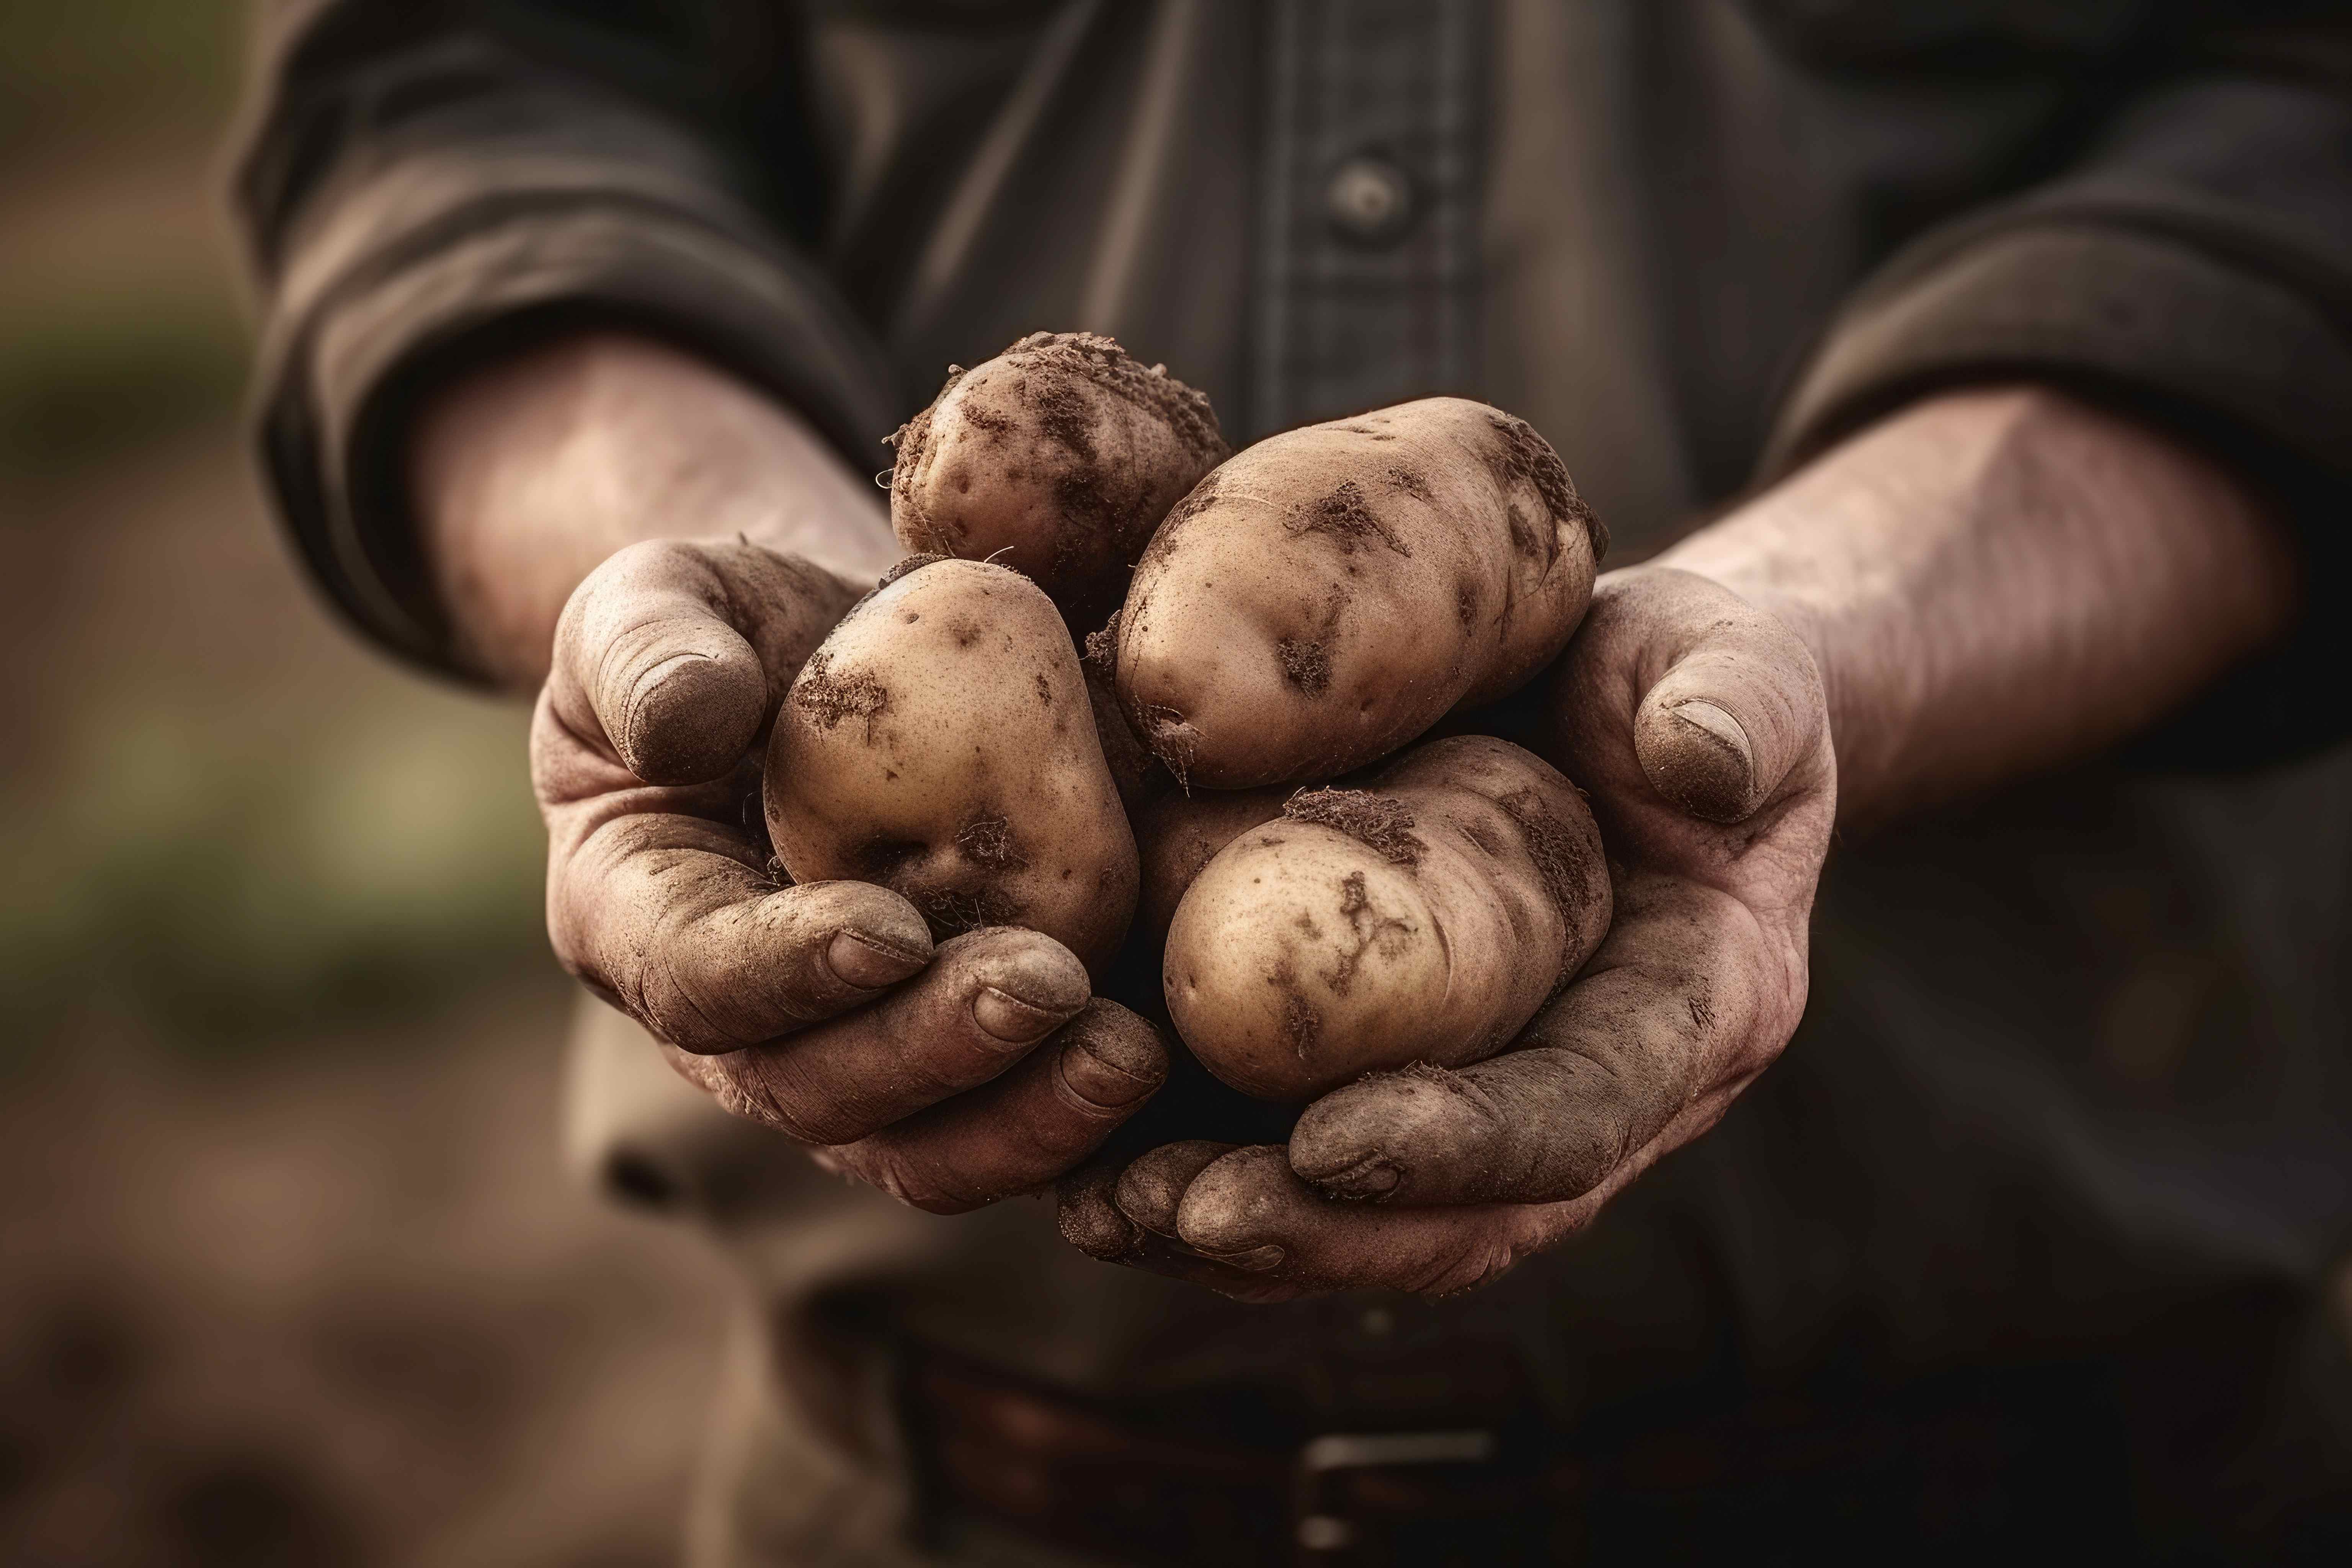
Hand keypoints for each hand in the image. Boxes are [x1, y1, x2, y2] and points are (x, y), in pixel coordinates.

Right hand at [533, 537, 1175, 1216]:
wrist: (831, 657)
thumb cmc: (722, 626)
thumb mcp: (652, 603)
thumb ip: (646, 656)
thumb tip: (682, 727)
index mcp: (637, 921)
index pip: (698, 980)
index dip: (787, 971)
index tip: (889, 929)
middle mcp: (740, 1025)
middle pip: (821, 1090)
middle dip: (933, 1050)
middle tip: (1044, 989)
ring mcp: (854, 1057)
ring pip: (925, 1144)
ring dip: (1026, 1116)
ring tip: (1127, 1056)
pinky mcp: (963, 1060)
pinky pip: (1015, 1127)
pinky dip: (1086, 1124)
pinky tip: (1170, 1072)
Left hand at [1059, 566, 1832, 1298]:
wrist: (1616, 696)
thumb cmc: (1677, 673)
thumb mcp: (1732, 663)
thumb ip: (1735, 703)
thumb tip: (1698, 762)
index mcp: (1690, 1013)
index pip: (1577, 1117)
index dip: (1461, 1147)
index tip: (1329, 1141)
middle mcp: (1589, 1091)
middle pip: (1458, 1216)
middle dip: (1320, 1229)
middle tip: (1182, 1211)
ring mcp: (1483, 1095)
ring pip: (1364, 1215)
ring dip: (1233, 1230)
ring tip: (1101, 1208)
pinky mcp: (1389, 1070)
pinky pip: (1291, 1151)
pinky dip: (1190, 1162)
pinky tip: (1079, 1156)